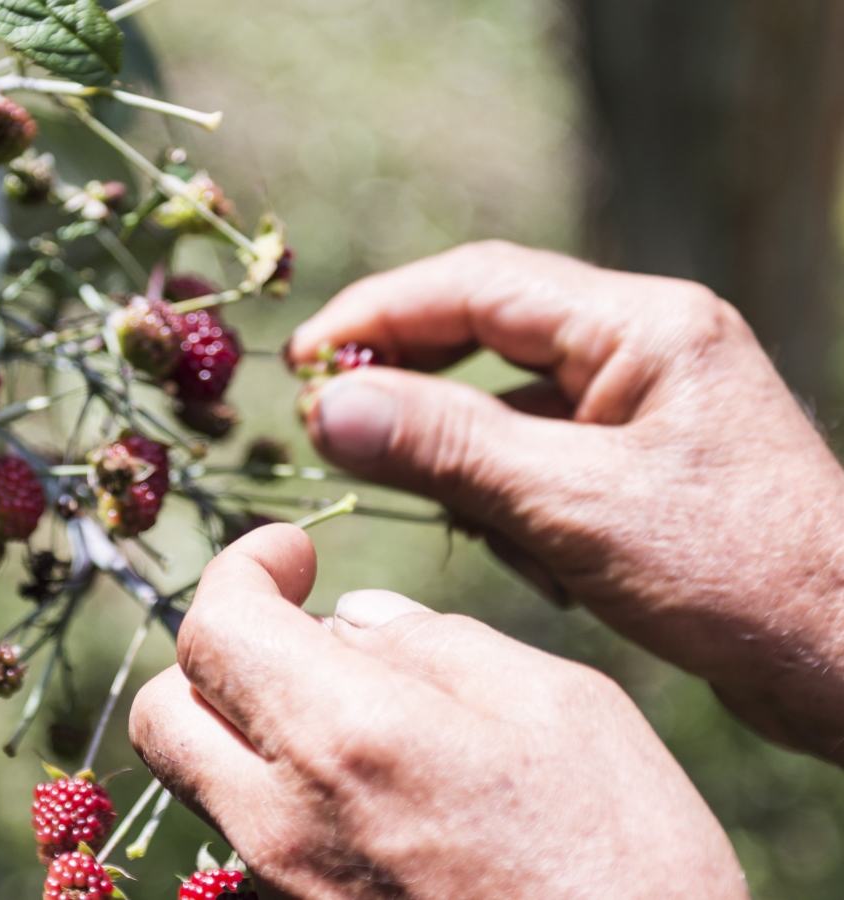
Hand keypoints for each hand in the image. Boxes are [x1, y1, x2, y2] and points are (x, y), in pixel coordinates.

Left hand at [130, 525, 748, 899]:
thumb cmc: (626, 860)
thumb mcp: (558, 706)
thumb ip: (438, 644)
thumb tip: (354, 618)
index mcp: (347, 737)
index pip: (216, 625)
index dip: (241, 567)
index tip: (294, 553)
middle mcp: (285, 825)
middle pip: (164, 711)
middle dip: (215, 645)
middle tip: (294, 622)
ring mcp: (285, 895)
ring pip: (196, 780)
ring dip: (241, 718)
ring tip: (341, 701)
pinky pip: (245, 844)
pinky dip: (273, 788)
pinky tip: (362, 786)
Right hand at [287, 240, 843, 763]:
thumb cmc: (735, 575)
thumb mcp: (574, 505)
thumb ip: (448, 447)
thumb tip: (328, 407)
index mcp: (641, 325)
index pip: (477, 284)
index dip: (378, 314)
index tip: (303, 359)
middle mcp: (640, 346)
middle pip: (485, 337)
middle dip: (413, 391)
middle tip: (334, 432)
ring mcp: (639, 404)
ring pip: (505, 408)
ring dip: (473, 470)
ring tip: (502, 538)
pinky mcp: (636, 460)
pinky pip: (537, 459)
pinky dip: (515, 506)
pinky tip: (542, 561)